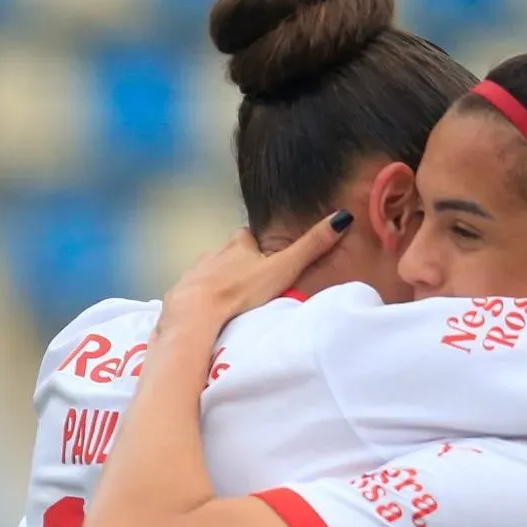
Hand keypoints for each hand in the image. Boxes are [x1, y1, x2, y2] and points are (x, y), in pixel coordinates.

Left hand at [161, 214, 352, 328]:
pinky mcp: (183, 291)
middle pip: (230, 253)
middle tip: (253, 282)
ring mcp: (196, 270)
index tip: (267, 260)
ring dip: (222, 280)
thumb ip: (311, 247)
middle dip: (239, 263)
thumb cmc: (242, 288)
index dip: (258, 247)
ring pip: (212, 270)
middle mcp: (216, 251)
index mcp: (239, 243)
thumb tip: (343, 217)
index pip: (250, 238)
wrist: (196, 310)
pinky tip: (212, 310)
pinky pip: (196, 290)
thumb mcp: (284, 268)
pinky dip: (204, 296)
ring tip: (234, 298)